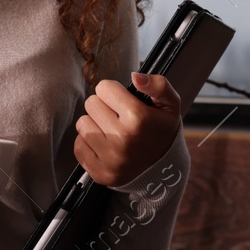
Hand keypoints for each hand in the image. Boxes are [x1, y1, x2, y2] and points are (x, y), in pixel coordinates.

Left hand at [75, 72, 181, 186]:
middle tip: (117, 116)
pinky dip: (89, 144)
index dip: (113, 91)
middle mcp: (122, 138)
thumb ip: (158, 85)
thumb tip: (135, 76)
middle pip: (90, 104)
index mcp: (138, 117)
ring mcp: (110, 158)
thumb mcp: (171, 104)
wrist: (165, 170)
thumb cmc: (162, 131)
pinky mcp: (100, 172)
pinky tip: (106, 145)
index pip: (104, 88)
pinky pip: (78, 146)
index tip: (122, 100)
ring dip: (95, 124)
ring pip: (82, 124)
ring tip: (111, 130)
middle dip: (103, 106)